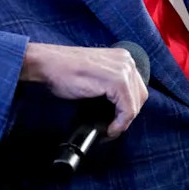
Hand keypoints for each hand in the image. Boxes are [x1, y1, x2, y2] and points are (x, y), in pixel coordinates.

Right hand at [20, 42, 147, 136]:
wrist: (48, 64)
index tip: (114, 122)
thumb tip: (117, 110)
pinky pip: (127, 110)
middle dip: (127, 116)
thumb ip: (110, 86)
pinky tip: (108, 130)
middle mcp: (127, 61)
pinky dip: (119, 124)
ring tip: (108, 131)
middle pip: (140, 97)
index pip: (136, 88)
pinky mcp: (117, 82)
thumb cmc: (65, 71)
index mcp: (123, 58)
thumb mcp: (96, 75)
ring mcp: (124, 70)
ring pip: (135, 105)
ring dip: (123, 122)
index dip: (127, 108)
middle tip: (111, 128)